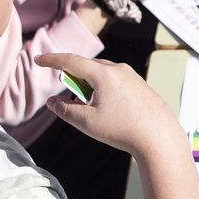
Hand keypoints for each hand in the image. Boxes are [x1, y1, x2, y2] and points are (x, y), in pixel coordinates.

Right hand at [36, 52, 185, 159]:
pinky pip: (117, 81)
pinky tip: (110, 109)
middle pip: (88, 66)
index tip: (37, 60)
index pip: (71, 61)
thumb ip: (65, 110)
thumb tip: (52, 101)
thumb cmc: (123, 130)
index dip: (52, 60)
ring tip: (91, 105)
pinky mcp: (141, 86)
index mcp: (104, 74)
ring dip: (90, 84)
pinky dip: (105, 89)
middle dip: (74, 76)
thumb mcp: (87, 123)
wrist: (160, 138)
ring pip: (103, 73)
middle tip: (69, 93)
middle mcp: (119, 70)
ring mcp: (133, 76)